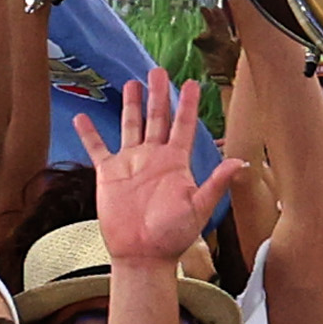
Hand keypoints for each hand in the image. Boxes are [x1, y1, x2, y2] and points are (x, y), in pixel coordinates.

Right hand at [89, 71, 235, 269]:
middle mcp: (154, 158)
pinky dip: (89, 134)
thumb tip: (241, 162)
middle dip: (158, 95)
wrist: (143, 253)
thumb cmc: (173, 234)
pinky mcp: (109, 174)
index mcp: (177, 163)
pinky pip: (97, 149)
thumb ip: (216, 182)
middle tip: (159, 70)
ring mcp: (131, 163)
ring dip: (131, 105)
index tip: (192, 83)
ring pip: (130, 126)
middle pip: (156, 118)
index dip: (187, 105)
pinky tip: (82, 117)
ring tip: (132, 83)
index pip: (184, 126)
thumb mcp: (199, 206)